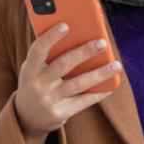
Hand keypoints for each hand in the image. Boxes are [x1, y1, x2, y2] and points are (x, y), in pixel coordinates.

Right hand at [14, 23, 120, 143]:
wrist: (27, 118)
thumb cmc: (37, 82)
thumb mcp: (35, 69)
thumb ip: (50, 54)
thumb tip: (80, 34)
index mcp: (30, 69)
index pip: (38, 50)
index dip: (50, 37)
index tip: (65, 25)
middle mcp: (38, 84)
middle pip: (63, 64)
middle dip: (84, 52)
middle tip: (102, 42)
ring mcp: (49, 100)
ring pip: (79, 84)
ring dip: (100, 73)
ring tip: (116, 65)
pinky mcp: (61, 113)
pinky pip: (84, 101)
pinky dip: (100, 93)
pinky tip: (112, 84)